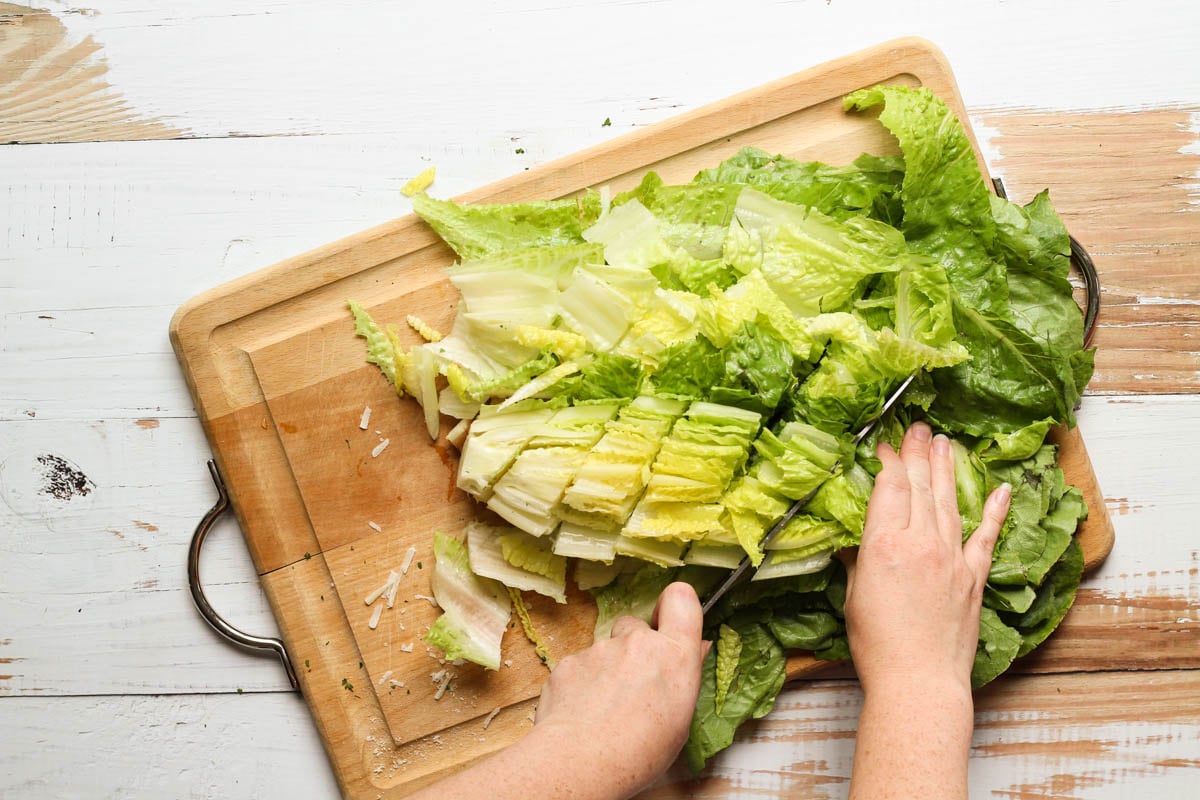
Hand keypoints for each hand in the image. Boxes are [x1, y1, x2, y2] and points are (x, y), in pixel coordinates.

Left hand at [411, 581, 706, 799]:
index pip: (681, 599)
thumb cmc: (639, 753)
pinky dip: (581, 683)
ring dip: (606, 670)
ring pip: (605, 650)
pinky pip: (579, 666)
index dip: (674, 605)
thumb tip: (693, 653)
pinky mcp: (569, 661)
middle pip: (636, 626)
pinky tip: (583, 712)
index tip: (669, 619)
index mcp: (673, 656)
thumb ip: (684, 677)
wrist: (582, 761)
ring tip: (605, 709)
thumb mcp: (680, 721)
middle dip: (634, 647)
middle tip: (633, 685)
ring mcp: (600, 649)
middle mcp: (637, 642)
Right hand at [841, 421, 1010, 799]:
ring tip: (946, 443)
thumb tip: (857, 541)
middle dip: (918, 454)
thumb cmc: (878, 646)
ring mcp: (952, 558)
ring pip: (948, 502)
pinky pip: (985, 537)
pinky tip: (1000, 490)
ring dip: (947, 470)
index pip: (889, 489)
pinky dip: (993, 512)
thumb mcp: (855, 596)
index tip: (887, 445)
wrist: (919, 681)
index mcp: (884, 545)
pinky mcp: (973, 578)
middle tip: (919, 428)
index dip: (889, 462)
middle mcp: (920, 544)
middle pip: (919, 487)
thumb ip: (859, 561)